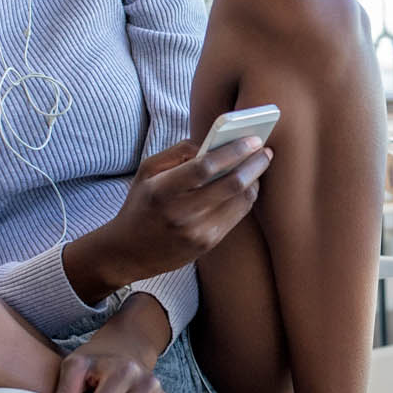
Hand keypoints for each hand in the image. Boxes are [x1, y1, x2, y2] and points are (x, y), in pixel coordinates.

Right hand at [76, 135, 272, 288]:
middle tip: (265, 149)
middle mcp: (181, 214)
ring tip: (259, 164)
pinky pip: (237, 216)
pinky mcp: (208, 244)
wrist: (127, 253)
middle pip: (231, 185)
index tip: (252, 139)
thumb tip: (212, 142)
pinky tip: (248, 184)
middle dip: (254, 164)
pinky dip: (246, 197)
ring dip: (255, 180)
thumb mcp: (147, 172)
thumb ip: (178, 152)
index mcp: (162, 191)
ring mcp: (197, 232)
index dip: (233, 151)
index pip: (205, 167)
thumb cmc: (140, 205)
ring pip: (240, 201)